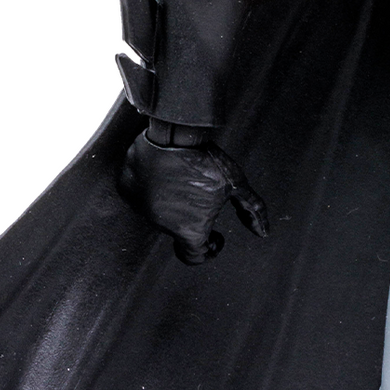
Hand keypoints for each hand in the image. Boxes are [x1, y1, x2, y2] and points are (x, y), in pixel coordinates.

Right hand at [118, 131, 268, 264]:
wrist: (175, 133)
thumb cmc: (207, 162)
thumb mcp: (237, 185)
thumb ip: (252, 210)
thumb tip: (262, 232)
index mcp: (189, 230)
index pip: (195, 257)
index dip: (208, 250)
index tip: (216, 237)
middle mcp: (161, 225)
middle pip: (178, 231)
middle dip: (192, 218)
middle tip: (202, 195)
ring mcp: (141, 209)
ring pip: (159, 213)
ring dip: (172, 202)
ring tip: (184, 178)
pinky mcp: (127, 191)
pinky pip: (140, 196)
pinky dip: (152, 188)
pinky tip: (164, 171)